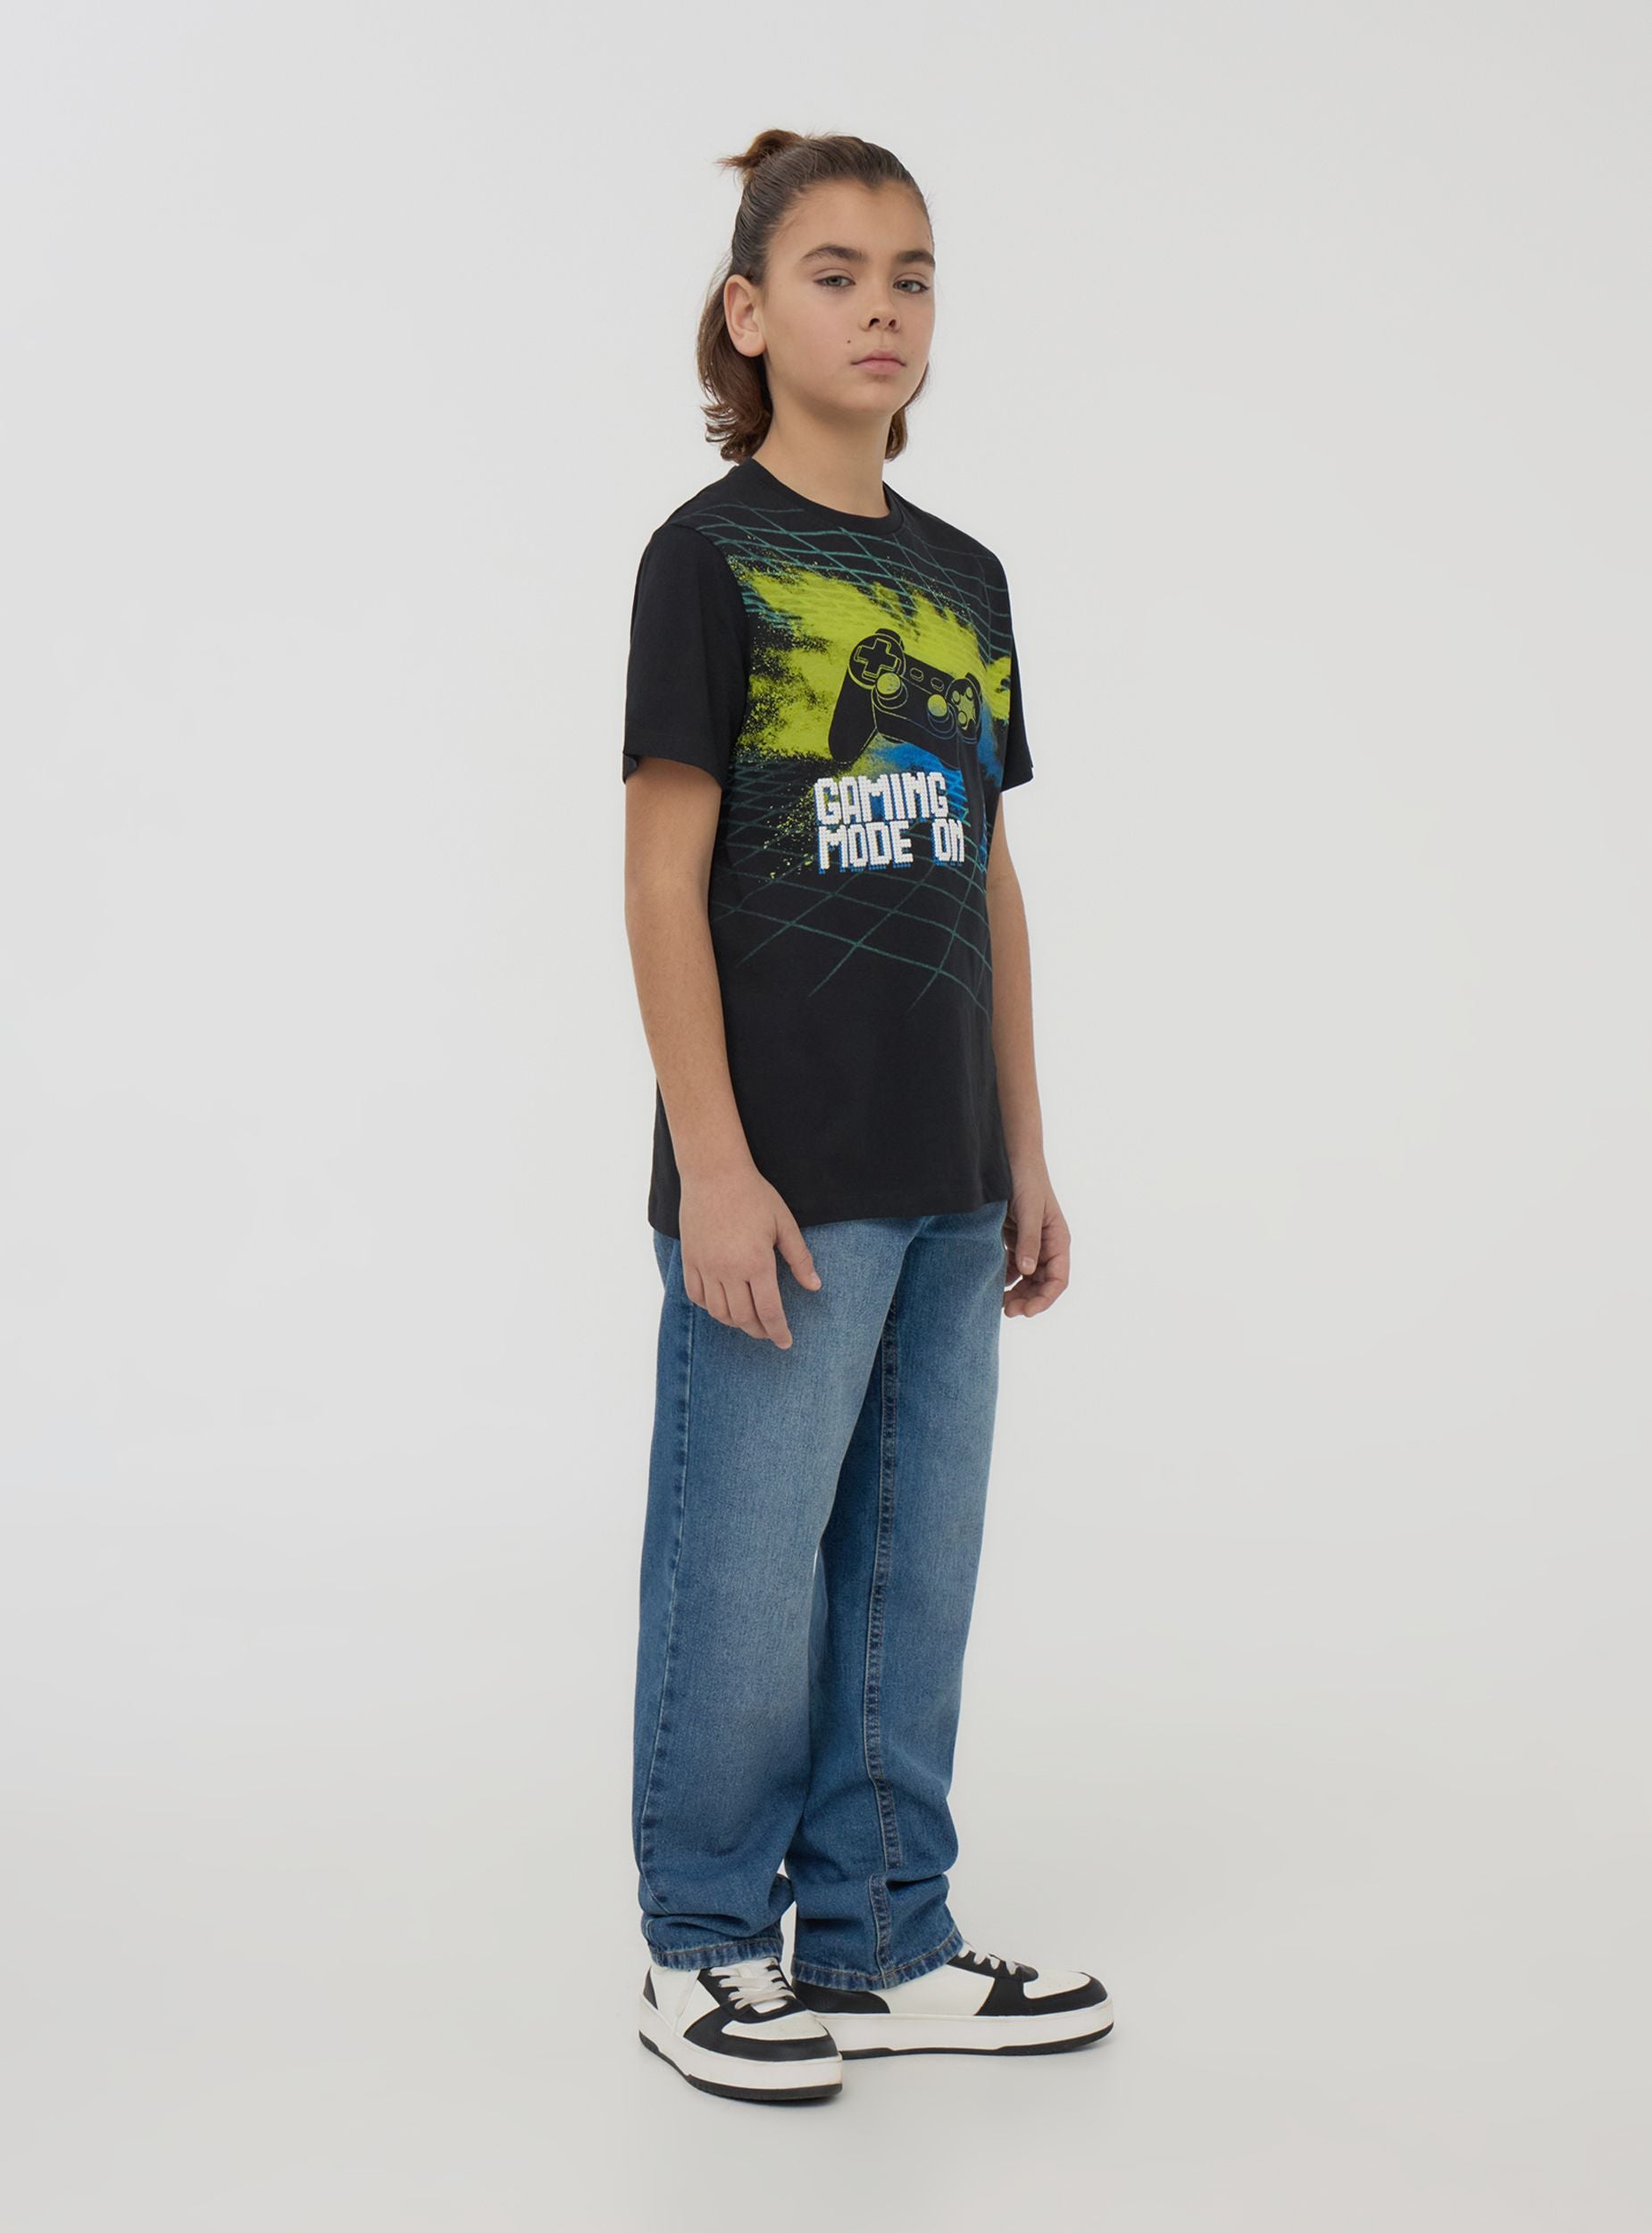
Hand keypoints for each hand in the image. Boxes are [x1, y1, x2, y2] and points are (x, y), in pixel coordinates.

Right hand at [678, 1167, 821, 1346]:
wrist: (714, 1174)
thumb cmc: (754, 1195)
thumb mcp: (784, 1224)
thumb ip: (800, 1258)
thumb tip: (815, 1286)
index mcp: (757, 1263)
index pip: (769, 1311)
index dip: (778, 1331)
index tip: (785, 1342)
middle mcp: (729, 1270)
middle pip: (743, 1317)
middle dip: (758, 1330)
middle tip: (768, 1332)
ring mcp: (706, 1266)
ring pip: (718, 1312)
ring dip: (735, 1322)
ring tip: (747, 1320)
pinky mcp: (690, 1260)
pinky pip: (696, 1296)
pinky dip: (709, 1307)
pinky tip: (721, 1305)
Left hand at [1001, 1174, 1069, 1317]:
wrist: (1011, 1155)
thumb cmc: (1026, 1179)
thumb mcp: (1029, 1210)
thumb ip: (1029, 1240)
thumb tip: (1027, 1272)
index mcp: (1058, 1240)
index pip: (1058, 1279)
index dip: (1045, 1298)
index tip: (1027, 1311)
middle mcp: (1047, 1245)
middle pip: (1042, 1283)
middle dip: (1028, 1299)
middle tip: (1007, 1311)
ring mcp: (1030, 1243)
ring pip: (1026, 1278)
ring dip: (1016, 1292)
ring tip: (998, 1303)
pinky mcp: (1014, 1238)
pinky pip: (1011, 1266)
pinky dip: (1003, 1277)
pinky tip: (991, 1283)